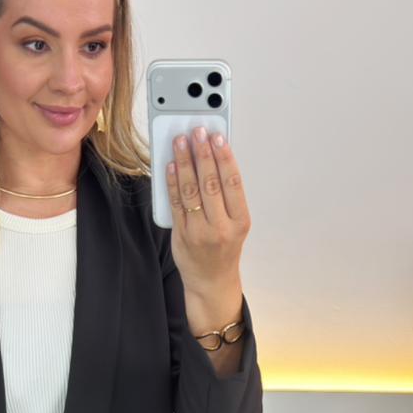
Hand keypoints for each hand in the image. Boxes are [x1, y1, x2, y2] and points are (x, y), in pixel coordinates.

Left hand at [166, 126, 251, 295]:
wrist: (211, 280)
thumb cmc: (224, 248)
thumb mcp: (236, 223)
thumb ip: (227, 195)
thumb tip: (214, 158)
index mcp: (240, 221)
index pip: (233, 182)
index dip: (225, 157)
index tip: (218, 137)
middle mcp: (221, 227)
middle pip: (211, 183)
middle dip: (203, 154)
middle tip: (197, 132)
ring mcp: (200, 232)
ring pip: (191, 190)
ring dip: (185, 162)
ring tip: (181, 142)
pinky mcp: (181, 234)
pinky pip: (176, 203)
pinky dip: (172, 182)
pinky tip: (171, 165)